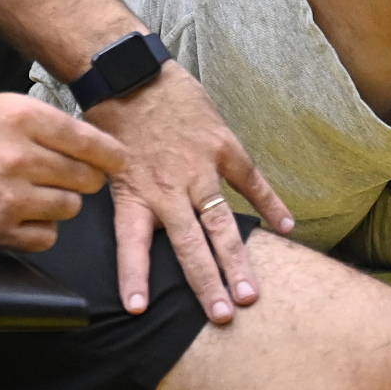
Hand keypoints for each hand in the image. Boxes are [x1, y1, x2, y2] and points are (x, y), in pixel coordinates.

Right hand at [0, 92, 120, 251]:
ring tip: (39, 191)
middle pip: (86, 178)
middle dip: (86, 178)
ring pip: (70, 208)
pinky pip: (47, 237)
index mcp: (22, 118)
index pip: (90, 142)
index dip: (112, 155)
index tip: (118, 161)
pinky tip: (24, 212)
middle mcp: (18, 156)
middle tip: (72, 175)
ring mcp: (8, 196)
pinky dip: (42, 227)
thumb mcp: (1, 105)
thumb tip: (95, 143)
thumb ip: (46, 123)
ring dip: (62, 202)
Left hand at [83, 65, 292, 324]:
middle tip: (223, 317)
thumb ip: (121, 197)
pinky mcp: (221, 146)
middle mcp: (168, 187)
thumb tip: (125, 230)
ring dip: (237, 260)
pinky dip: (270, 203)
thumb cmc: (112, 119)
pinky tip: (287, 228)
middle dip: (207, 284)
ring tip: (250, 293)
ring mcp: (199, 167)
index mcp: (134, 192)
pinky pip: (250, 180)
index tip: (138, 309)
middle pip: (190, 245)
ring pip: (221, 222)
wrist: (131, 72)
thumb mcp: (103, 163)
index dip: (134, 277)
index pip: (132, 244)